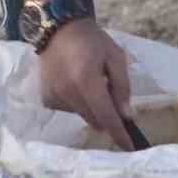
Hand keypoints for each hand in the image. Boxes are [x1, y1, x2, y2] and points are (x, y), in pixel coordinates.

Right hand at [36, 18, 134, 148]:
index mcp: (87, 80)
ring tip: (91, 84)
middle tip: (111, 96)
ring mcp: (55, 97)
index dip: (119, 133)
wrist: (58, 29)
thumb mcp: (115, 57)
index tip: (130, 147)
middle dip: (108, 116)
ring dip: (92, 108)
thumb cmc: (92, 41)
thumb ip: (122, 87)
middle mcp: (68, 92)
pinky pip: (70, 112)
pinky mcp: (47, 99)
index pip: (106, 115)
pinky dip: (78, 104)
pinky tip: (76, 85)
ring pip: (83, 117)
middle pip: (95, 120)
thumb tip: (127, 116)